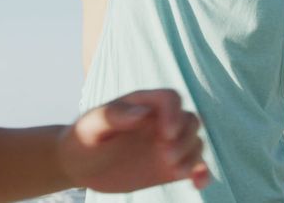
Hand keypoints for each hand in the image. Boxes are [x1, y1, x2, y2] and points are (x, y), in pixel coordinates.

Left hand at [57, 89, 210, 192]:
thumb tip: (143, 114)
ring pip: (195, 142)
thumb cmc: (83, 139)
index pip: (170, 99)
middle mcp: (159, 121)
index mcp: (142, 104)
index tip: (165, 134)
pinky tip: (198, 185)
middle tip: (165, 156)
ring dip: (191, 156)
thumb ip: (114, 115)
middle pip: (189, 120)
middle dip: (184, 138)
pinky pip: (196, 166)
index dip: (173, 114)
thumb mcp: (91, 125)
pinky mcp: (170, 165)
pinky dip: (202, 173)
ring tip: (173, 170)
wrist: (80, 164)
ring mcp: (166, 143)